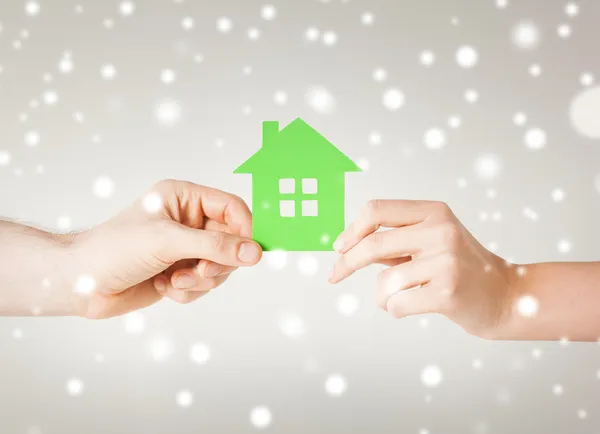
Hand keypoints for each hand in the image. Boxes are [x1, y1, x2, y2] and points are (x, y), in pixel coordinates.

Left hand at [69, 180, 261, 318]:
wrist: (81, 282)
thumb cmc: (116, 249)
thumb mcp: (168, 241)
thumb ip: (215, 246)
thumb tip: (255, 252)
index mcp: (185, 198)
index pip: (232, 208)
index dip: (245, 229)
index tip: (251, 253)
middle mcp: (189, 221)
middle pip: (231, 241)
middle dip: (216, 262)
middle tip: (199, 272)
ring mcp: (185, 248)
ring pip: (220, 267)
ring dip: (200, 280)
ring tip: (174, 281)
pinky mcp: (180, 272)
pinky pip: (204, 284)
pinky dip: (187, 291)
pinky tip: (164, 286)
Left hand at [329, 200, 513, 338]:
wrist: (505, 296)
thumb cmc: (459, 268)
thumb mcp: (430, 241)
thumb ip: (394, 239)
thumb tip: (346, 246)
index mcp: (434, 212)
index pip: (377, 210)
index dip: (352, 230)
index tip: (339, 247)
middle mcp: (440, 231)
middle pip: (373, 243)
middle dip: (347, 262)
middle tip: (334, 275)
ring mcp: (446, 261)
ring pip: (384, 281)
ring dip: (382, 295)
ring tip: (400, 296)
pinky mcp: (447, 292)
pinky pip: (396, 304)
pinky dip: (394, 309)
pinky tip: (415, 306)